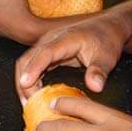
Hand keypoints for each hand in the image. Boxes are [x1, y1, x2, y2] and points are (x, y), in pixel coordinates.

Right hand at [15, 10, 131, 100]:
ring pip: (26, 63)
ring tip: (28, 102)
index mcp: (65, 39)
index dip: (33, 68)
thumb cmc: (106, 40)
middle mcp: (51, 40)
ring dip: (24, 82)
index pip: (44, 53)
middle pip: (27, 59)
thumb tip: (95, 87)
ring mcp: (47, 45)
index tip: (25, 84)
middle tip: (29, 103)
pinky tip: (34, 94)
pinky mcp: (47, 52)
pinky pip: (32, 65)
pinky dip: (30, 80)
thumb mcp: (107, 57)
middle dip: (23, 81)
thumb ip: (99, 71)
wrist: (107, 27)